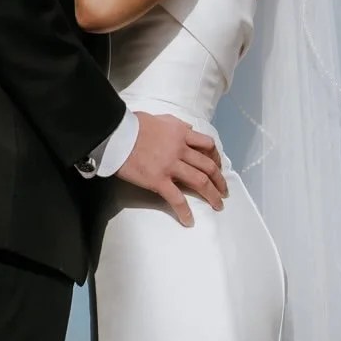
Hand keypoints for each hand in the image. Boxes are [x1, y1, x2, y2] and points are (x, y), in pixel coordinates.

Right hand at [115, 111, 228, 225]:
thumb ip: (177, 125)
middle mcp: (180, 149)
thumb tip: (189, 130)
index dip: (216, 158)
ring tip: (218, 205)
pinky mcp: (159, 181)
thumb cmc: (135, 125)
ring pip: (200, 182)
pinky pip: (177, 199)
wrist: (117, 133)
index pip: (208, 145)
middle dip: (220, 181)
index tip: (218, 167)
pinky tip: (189, 221)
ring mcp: (171, 166)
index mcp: (181, 133)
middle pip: (208, 166)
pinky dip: (185, 211)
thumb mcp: (161, 118)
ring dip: (212, 195)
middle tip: (224, 191)